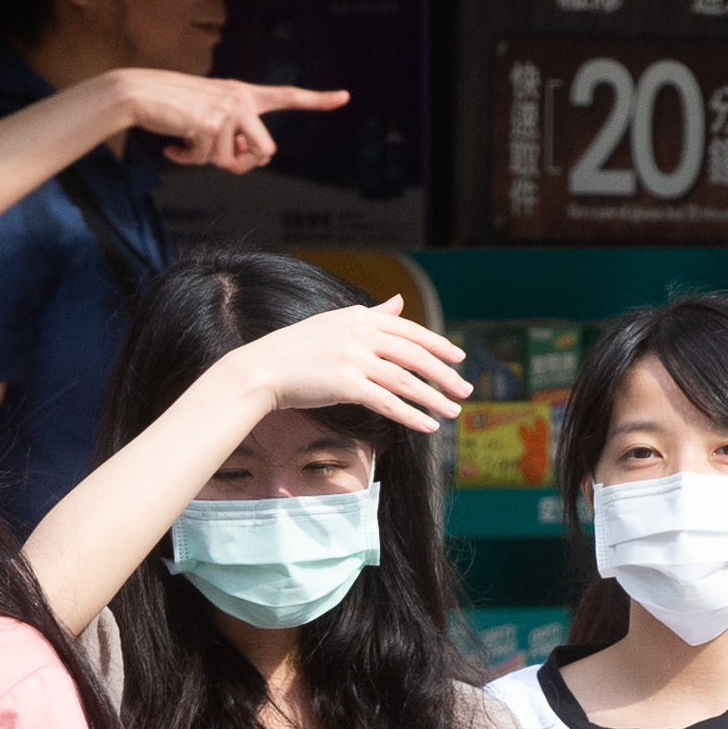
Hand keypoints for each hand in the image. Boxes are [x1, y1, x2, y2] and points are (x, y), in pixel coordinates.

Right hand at [113, 71, 350, 173]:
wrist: (139, 94)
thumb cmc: (172, 109)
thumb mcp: (209, 123)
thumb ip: (232, 140)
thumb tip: (244, 160)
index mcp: (244, 94)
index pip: (287, 95)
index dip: (317, 99)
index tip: (344, 96)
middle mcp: (241, 98)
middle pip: (267, 151)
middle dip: (244, 163)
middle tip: (217, 154)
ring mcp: (227, 109)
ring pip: (234, 161)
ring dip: (209, 161)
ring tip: (187, 140)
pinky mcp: (209, 123)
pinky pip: (205, 161)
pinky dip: (187, 159)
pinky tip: (173, 143)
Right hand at [220, 296, 468, 434]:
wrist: (262, 368)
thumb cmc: (296, 350)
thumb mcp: (336, 324)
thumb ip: (371, 315)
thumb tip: (399, 303)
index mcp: (360, 316)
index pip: (410, 330)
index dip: (439, 345)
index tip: (459, 359)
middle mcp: (361, 333)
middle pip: (415, 355)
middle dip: (444, 375)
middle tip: (465, 391)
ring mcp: (354, 358)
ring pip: (406, 380)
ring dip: (433, 398)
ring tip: (453, 413)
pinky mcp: (346, 384)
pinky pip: (387, 402)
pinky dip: (410, 415)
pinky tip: (427, 426)